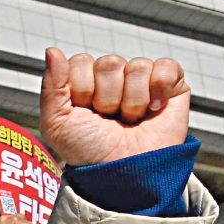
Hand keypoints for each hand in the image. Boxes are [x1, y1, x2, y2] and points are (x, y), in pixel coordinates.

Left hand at [41, 49, 190, 168]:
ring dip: (131, 101)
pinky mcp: (171, 86)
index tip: (84, 113)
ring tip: (130, 120)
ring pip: (137, 67)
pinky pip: (166, 67)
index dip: (82, 90)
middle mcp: (113, 78)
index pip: (81, 62)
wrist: (125, 173)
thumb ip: (51, 86)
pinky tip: (154, 109)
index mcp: (84, 82)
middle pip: (109, 63)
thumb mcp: (57, 123)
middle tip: (109, 119)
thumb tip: (52, 50)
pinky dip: (160, 90)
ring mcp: (142, 80)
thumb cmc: (89, 151)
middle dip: (107, 98)